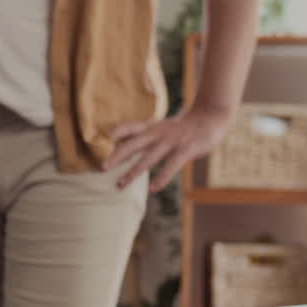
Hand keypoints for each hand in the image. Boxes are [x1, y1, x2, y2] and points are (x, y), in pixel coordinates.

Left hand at [103, 105, 235, 192]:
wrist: (210, 118)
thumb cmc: (181, 128)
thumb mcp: (160, 128)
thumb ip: (144, 137)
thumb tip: (121, 148)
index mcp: (150, 128)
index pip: (127, 127)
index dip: (113, 134)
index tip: (96, 143)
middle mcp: (157, 134)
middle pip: (132, 145)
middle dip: (116, 156)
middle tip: (102, 167)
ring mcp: (170, 142)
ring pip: (148, 158)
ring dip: (133, 172)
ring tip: (120, 184)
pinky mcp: (185, 150)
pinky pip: (171, 166)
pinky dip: (161, 178)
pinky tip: (153, 189)